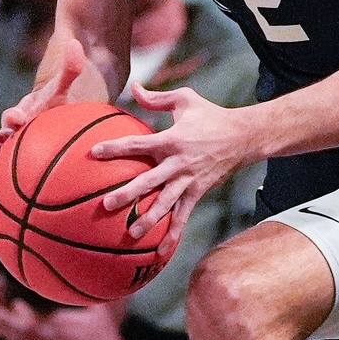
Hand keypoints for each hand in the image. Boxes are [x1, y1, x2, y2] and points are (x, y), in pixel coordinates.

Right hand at [0, 37, 91, 200]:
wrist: (70, 104)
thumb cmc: (71, 95)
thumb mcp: (72, 82)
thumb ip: (72, 66)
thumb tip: (77, 43)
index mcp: (28, 111)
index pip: (19, 113)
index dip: (16, 116)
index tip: (16, 120)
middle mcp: (17, 129)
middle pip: (2, 138)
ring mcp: (16, 145)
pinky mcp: (18, 160)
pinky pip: (4, 177)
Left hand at [0, 302, 128, 339]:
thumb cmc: (103, 335)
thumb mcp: (99, 310)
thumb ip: (94, 292)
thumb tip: (100, 271)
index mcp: (58, 326)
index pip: (32, 317)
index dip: (19, 310)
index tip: (13, 301)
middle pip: (18, 332)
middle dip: (2, 322)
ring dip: (4, 336)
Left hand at [92, 84, 253, 255]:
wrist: (244, 137)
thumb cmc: (211, 115)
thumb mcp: (186, 99)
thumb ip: (156, 96)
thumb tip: (132, 86)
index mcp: (173, 139)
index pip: (139, 144)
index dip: (116, 148)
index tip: (94, 152)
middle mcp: (179, 163)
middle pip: (150, 180)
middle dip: (128, 193)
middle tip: (106, 204)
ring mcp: (189, 181)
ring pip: (166, 203)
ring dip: (149, 219)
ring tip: (132, 233)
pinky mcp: (198, 193)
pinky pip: (183, 216)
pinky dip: (173, 235)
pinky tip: (160, 253)